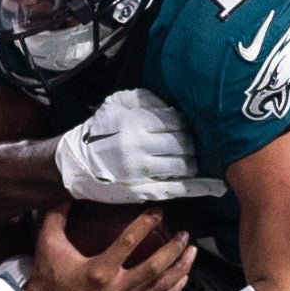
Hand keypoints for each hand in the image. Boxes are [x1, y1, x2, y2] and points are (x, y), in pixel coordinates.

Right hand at [29, 205, 194, 290]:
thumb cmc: (48, 280)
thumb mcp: (48, 245)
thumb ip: (57, 217)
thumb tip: (69, 193)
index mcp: (98, 271)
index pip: (128, 243)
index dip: (145, 224)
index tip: (158, 211)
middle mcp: (115, 289)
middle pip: (154, 268)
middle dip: (173, 249)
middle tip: (184, 233)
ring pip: (160, 286)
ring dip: (179, 268)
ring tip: (191, 250)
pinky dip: (174, 288)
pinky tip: (183, 276)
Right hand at [54, 89, 222, 203]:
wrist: (72, 166)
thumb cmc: (96, 133)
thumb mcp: (115, 106)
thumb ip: (144, 100)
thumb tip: (172, 102)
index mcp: (135, 122)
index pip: (176, 120)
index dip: (187, 123)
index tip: (191, 124)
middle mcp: (140, 145)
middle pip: (184, 142)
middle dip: (193, 143)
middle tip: (197, 143)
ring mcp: (143, 170)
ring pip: (184, 165)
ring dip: (195, 163)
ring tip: (200, 160)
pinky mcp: (143, 190)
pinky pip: (178, 188)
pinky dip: (199, 187)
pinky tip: (216, 186)